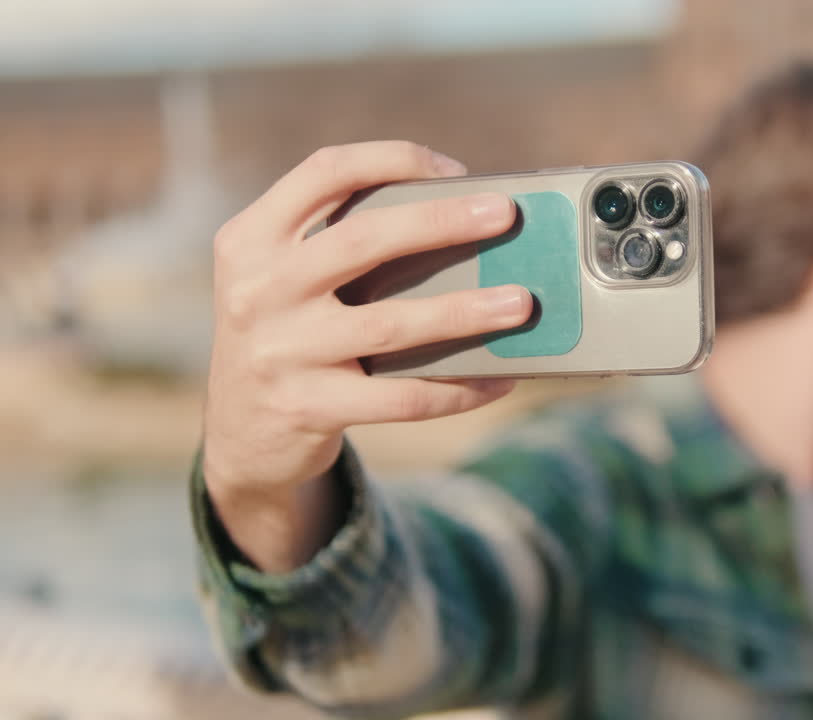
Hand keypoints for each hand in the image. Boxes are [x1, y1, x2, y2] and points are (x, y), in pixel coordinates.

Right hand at [201, 141, 532, 569]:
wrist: (240, 435)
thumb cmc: (289, 336)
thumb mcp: (283, 279)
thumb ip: (341, 245)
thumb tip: (465, 222)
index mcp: (252, 239)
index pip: (324, 173)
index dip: (391, 159)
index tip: (454, 169)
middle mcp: (258, 289)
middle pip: (362, 240)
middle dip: (441, 221)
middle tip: (505, 215)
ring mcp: (279, 352)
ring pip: (389, 324)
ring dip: (465, 311)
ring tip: (521, 303)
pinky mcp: (307, 408)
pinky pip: (400, 398)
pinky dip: (457, 388)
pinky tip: (499, 379)